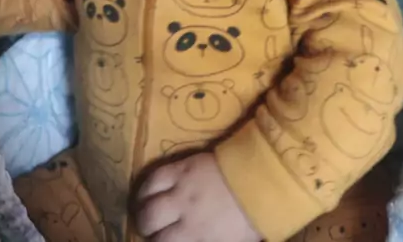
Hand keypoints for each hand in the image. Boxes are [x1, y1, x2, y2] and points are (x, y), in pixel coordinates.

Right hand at [135, 153, 261, 241]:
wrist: (260, 180)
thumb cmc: (249, 217)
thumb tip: (190, 240)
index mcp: (198, 239)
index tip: (159, 241)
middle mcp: (185, 218)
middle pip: (150, 228)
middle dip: (147, 232)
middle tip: (151, 231)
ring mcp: (181, 192)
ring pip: (147, 207)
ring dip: (142, 212)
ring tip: (144, 213)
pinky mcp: (181, 169)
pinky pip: (153, 179)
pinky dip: (145, 188)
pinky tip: (145, 193)